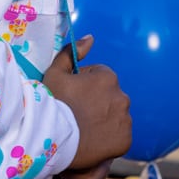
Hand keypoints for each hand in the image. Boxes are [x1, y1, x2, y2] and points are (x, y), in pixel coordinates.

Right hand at [42, 35, 132, 170]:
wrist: (53, 140)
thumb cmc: (53, 104)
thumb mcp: (55, 73)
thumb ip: (72, 52)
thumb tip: (90, 38)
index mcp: (108, 77)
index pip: (98, 77)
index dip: (83, 86)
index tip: (71, 97)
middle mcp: (122, 97)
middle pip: (109, 97)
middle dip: (96, 102)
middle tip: (76, 115)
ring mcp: (125, 120)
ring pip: (115, 116)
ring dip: (104, 119)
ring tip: (84, 129)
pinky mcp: (125, 140)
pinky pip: (119, 136)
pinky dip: (109, 138)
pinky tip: (92, 140)